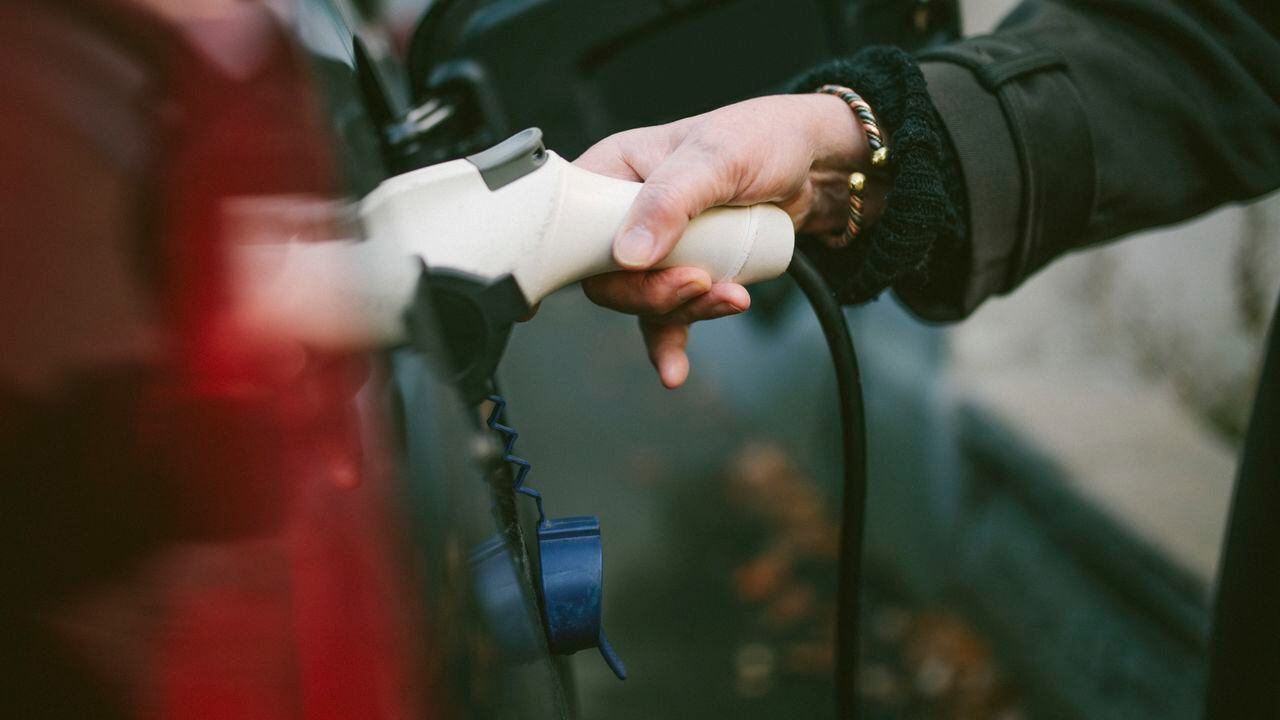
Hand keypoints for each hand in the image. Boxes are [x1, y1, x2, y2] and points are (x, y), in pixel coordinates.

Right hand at [575, 93, 878, 387]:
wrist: (817, 166)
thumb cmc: (764, 137)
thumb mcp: (716, 159)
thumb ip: (669, 202)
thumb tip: (629, 254)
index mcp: (616, 169)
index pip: (574, 223)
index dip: (583, 256)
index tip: (623, 271)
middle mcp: (627, 210)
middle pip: (607, 274)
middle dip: (652, 291)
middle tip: (698, 281)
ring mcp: (656, 246)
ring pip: (642, 299)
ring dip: (683, 309)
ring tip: (732, 296)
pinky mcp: (684, 272)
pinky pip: (664, 317)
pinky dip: (671, 343)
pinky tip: (675, 368)